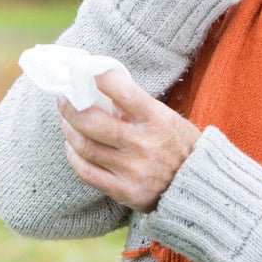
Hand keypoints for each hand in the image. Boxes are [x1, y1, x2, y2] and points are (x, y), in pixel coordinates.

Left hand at [59, 70, 201, 213]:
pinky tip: (72, 147)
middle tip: (64, 97)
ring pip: (85, 146)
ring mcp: (133, 169)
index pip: (124, 92)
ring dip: (69, 129)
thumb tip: (101, 91)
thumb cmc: (180, 145)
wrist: (197, 187)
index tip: (85, 71)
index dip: (101, 78)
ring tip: (65, 120)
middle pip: (92, 122)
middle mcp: (144, 143)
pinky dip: (73, 156)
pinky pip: (87, 172)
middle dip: (70, 106)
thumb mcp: (167, 118)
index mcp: (158, 119)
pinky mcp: (124, 191)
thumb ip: (137, 107)